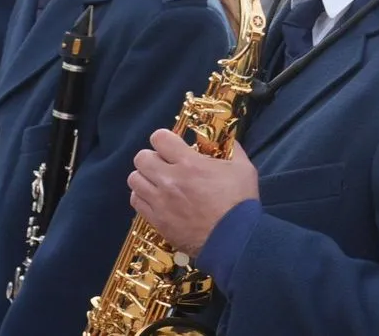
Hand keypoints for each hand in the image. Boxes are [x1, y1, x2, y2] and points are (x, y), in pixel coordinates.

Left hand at [128, 129, 258, 256]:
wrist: (233, 240)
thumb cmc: (239, 202)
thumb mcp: (243, 168)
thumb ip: (232, 149)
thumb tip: (226, 138)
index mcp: (189, 164)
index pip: (159, 138)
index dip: (164, 138)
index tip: (172, 145)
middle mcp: (169, 180)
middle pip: (141, 158)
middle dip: (152, 157)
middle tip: (165, 164)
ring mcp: (160, 201)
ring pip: (134, 179)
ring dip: (145, 177)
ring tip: (158, 182)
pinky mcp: (157, 220)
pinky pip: (136, 202)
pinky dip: (143, 196)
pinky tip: (156, 198)